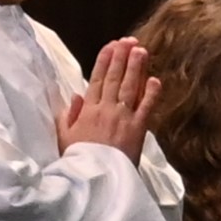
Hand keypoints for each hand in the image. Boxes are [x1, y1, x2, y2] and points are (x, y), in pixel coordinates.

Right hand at [56, 37, 156, 161]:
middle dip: (122, 57)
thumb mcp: (65, 137)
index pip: (97, 79)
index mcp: (88, 110)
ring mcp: (123, 118)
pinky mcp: (138, 130)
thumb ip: (69, 116)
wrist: (94, 179)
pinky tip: (155, 79)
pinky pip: (146, 107)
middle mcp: (106, 109)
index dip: (104, 60)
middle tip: (129, 41)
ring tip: (141, 50)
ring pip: (130, 87)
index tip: (110, 45)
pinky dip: (151, 93)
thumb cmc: (78, 160)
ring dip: (136, 67)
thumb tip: (76, 95)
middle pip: (115, 78)